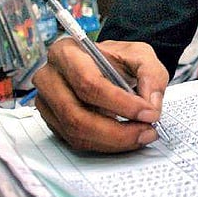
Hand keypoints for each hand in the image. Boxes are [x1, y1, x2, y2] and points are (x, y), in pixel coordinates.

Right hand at [33, 38, 168, 152]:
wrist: (105, 65)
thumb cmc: (118, 58)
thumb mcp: (140, 54)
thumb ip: (151, 75)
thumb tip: (151, 106)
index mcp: (66, 52)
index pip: (88, 83)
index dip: (120, 102)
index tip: (148, 113)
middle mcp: (49, 78)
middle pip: (76, 115)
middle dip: (117, 130)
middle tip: (147, 131)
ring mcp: (46, 103)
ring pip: (75, 133)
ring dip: (113, 141)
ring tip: (141, 136)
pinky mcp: (52, 122)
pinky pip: (75, 141)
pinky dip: (104, 144)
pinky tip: (126, 138)